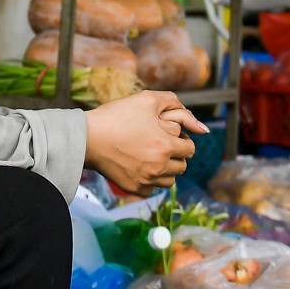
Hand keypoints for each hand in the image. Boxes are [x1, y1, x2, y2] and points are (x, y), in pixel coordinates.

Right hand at [84, 91, 205, 196]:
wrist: (87, 137)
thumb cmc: (117, 116)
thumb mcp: (146, 99)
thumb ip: (176, 104)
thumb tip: (202, 128)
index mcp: (165, 145)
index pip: (190, 148)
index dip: (181, 139)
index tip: (167, 134)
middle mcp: (159, 166)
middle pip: (183, 166)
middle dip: (175, 154)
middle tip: (159, 143)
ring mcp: (147, 180)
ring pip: (170, 180)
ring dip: (166, 168)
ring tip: (151, 155)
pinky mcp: (134, 188)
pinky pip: (154, 189)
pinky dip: (152, 179)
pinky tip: (140, 165)